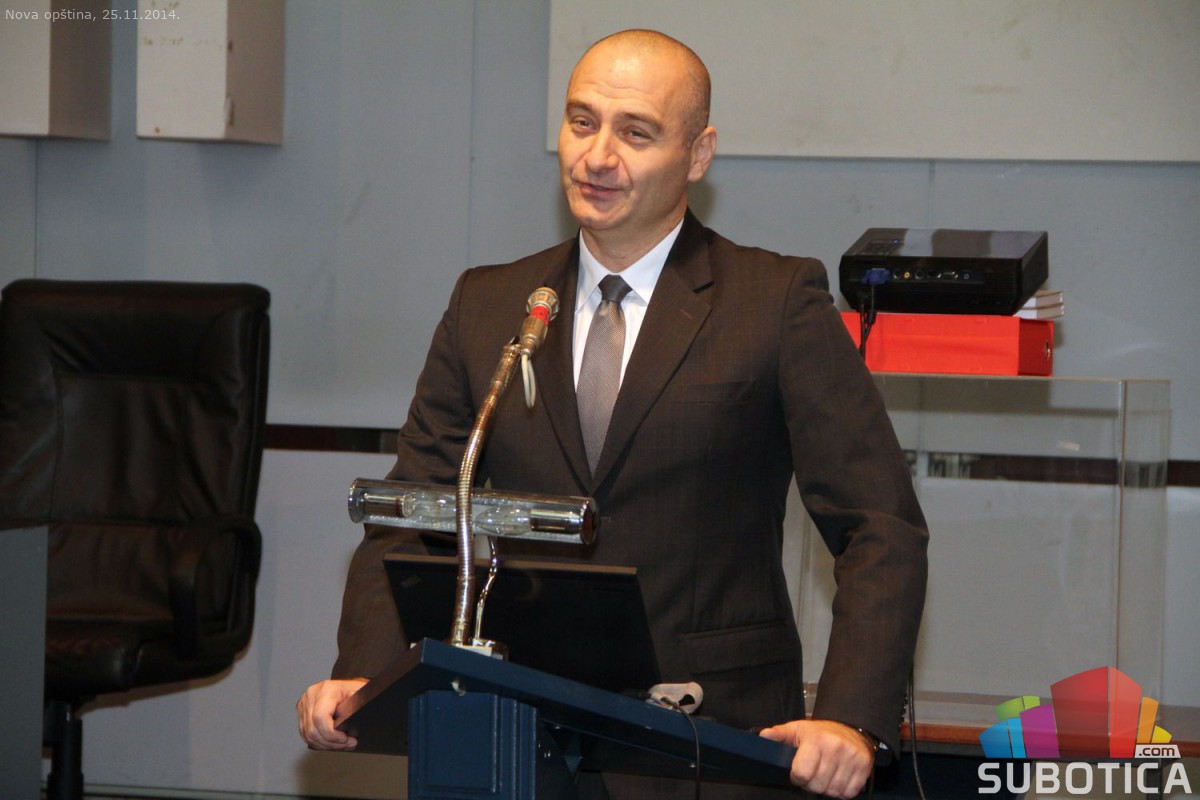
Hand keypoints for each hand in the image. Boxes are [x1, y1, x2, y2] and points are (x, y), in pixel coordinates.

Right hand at [296, 678, 368, 749]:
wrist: (348, 687)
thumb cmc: (355, 689)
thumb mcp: (361, 694)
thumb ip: (356, 708)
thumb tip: (351, 727)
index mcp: (325, 689)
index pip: (320, 717)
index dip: (332, 734)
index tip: (345, 739)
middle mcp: (312, 695)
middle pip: (313, 730)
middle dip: (332, 743)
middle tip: (347, 744)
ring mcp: (305, 704)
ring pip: (308, 735)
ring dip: (326, 745)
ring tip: (341, 745)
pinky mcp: (302, 712)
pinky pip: (306, 734)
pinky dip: (319, 742)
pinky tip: (331, 743)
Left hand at [759, 719, 874, 797]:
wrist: (851, 727)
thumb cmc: (820, 732)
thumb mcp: (797, 729)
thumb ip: (779, 735)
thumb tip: (763, 736)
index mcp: (816, 740)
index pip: (801, 774)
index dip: (797, 777)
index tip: (800, 772)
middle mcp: (835, 748)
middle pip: (817, 786)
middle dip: (812, 784)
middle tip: (814, 773)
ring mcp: (852, 758)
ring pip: (833, 791)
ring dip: (828, 788)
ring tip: (826, 774)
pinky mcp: (864, 767)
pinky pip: (849, 793)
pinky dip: (843, 791)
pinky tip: (839, 777)